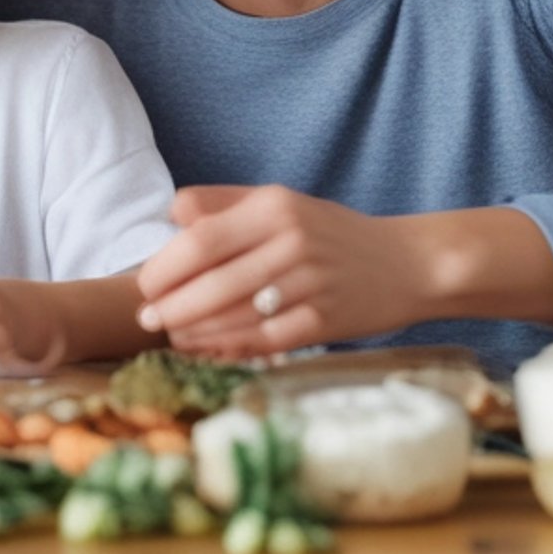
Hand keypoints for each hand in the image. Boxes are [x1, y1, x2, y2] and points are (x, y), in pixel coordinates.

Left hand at [134, 185, 426, 356]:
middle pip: (214, 280)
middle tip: (148, 318)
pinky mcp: (325, 323)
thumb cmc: (329, 232)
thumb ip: (222, 203)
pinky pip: (266, 341)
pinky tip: (207, 352)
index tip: (145, 284)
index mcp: (274, 207)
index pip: (203, 238)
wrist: (407, 264)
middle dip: (172, 305)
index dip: (166, 266)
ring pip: (236, 315)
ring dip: (195, 331)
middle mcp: (291, 243)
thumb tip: (172, 214)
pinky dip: (231, 349)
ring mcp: (311, 285)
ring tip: (170, 337)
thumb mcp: (279, 201)